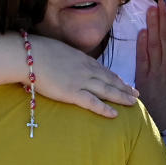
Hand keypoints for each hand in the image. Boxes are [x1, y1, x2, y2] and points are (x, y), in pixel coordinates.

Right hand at [0, 32, 138, 117]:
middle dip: (124, 87)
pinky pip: (93, 103)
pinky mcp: (73, 93)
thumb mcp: (58, 49)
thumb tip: (64, 61)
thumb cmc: (37, 51)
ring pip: (107, 90)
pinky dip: (105, 108)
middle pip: (110, 80)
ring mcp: (81, 81)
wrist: (29, 55)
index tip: (124, 82)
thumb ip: (66, 57)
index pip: (103, 70)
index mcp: (82, 59)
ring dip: (121, 97)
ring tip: (133, 103)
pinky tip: (115, 114)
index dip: (115, 77)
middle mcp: (86, 69)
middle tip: (136, 93)